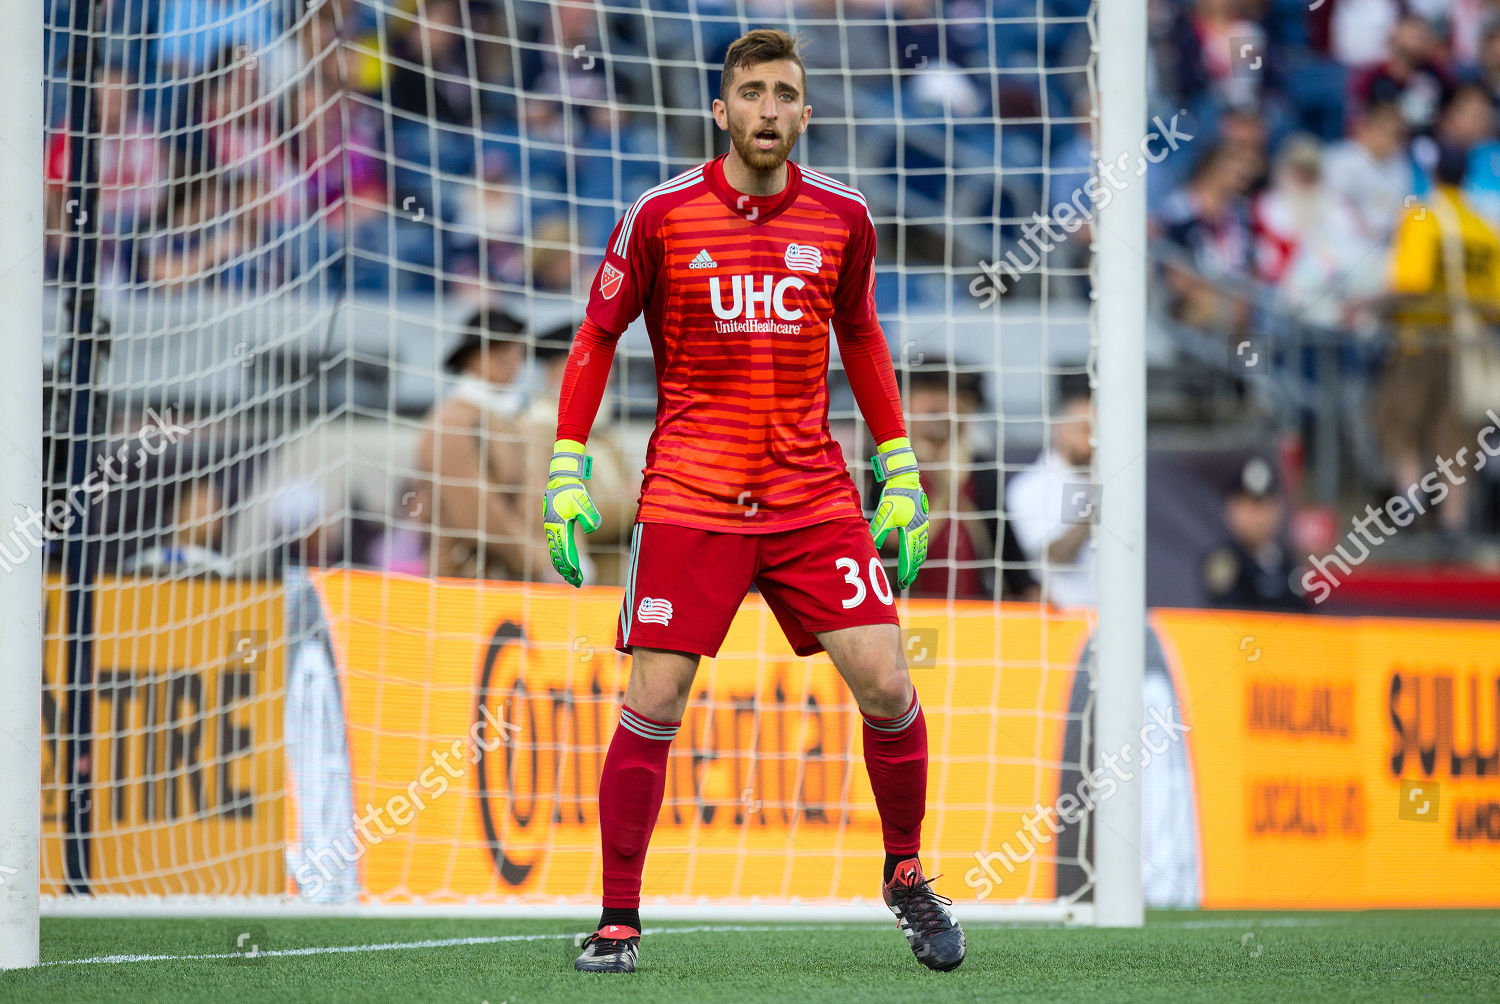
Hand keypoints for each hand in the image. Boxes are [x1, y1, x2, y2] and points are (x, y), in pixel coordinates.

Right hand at [542, 439, 601, 586]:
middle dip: (567, 572)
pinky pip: (554, 546)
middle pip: (558, 557)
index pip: (566, 552)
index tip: (578, 578)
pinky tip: (564, 563)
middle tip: (577, 584)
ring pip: (555, 553)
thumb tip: (592, 528)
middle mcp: (553, 530)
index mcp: (559, 527)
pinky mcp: (553, 526)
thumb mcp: (582, 501)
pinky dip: (559, 557)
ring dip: (562, 567)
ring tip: (571, 578)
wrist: (561, 479)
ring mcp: (551, 529)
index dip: (572, 567)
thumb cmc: (572, 490)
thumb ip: (588, 515)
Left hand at [869, 437, 928, 589]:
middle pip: (917, 557)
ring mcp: (923, 526)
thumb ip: (879, 531)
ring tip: (910, 573)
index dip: (905, 572)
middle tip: (905, 582)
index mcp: (911, 531)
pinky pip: (922, 542)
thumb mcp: (884, 514)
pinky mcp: (922, 522)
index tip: (902, 582)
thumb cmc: (894, 496)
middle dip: (911, 571)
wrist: (906, 480)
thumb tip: (875, 547)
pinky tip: (915, 556)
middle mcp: (920, 531)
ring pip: (921, 550)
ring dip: (916, 563)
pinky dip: (919, 552)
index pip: (909, 558)